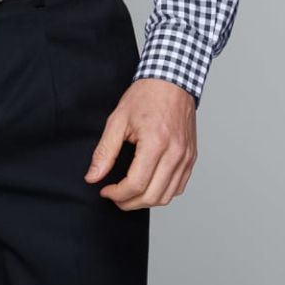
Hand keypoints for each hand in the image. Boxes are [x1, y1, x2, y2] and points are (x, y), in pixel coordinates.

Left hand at [84, 78, 197, 208]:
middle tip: (114, 196)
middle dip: (129, 202)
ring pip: (167, 196)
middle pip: (152, 196)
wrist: (172, 81)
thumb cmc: (145, 96)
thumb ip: (104, 152)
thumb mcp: (117, 120)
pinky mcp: (191, 157)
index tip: (105, 190)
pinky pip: (179, 187)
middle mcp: (175, 153)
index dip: (117, 194)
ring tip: (129, 194)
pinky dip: (163, 193)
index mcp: (156, 143)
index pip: (136, 184)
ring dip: (145, 201)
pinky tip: (148, 185)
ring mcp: (186, 156)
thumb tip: (92, 177)